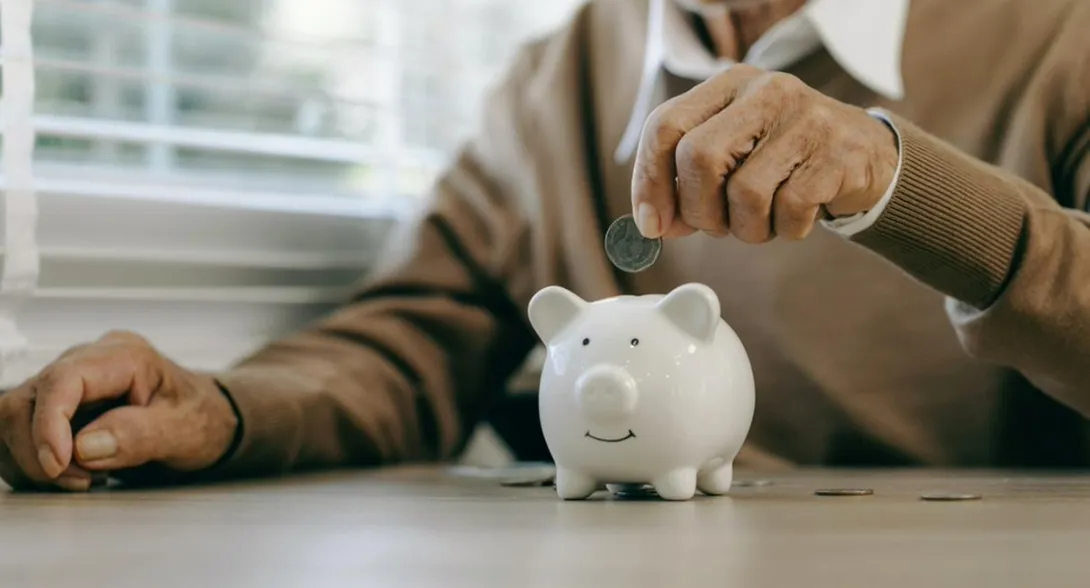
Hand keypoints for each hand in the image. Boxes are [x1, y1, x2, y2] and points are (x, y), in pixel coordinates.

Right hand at [0, 331, 237, 491]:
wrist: (206, 418)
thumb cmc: (200, 418)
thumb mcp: (185, 430)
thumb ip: (140, 434)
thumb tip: (85, 447)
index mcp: (124, 356)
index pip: (63, 380)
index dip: (49, 424)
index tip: (59, 465)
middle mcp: (88, 360)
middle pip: (26, 400)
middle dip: (41, 451)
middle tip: (82, 481)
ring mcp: (68, 381)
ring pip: (12, 416)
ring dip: (32, 458)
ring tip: (80, 478)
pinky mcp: (55, 404)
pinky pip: (16, 432)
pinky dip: (30, 461)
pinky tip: (69, 473)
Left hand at [631, 64, 899, 241]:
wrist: (866, 157)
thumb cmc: (782, 161)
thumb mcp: (732, 154)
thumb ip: (687, 181)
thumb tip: (654, 224)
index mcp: (728, 85)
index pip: (665, 126)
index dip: (650, 181)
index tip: (653, 224)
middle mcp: (765, 91)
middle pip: (698, 157)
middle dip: (698, 210)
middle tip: (713, 227)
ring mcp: (805, 119)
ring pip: (744, 193)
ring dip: (745, 228)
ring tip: (760, 223)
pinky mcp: (837, 155)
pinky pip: (789, 210)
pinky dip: (785, 229)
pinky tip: (795, 218)